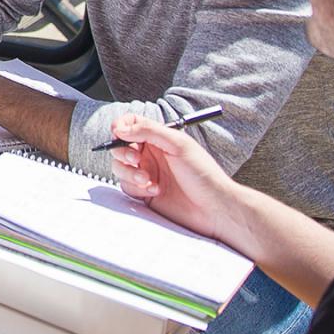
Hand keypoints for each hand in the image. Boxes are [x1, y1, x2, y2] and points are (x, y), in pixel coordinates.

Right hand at [108, 113, 239, 240]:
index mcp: (159, 138)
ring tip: (147, 179)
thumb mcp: (178, 144)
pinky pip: (127, 187)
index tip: (120, 135)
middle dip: (122, 152)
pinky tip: (155, 190)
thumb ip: (148, 131)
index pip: (130, 124)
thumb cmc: (204, 174)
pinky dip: (137, 188)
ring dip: (129, 173)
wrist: (214, 209)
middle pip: (119, 146)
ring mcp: (147, 173)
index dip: (121, 127)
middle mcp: (150, 154)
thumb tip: (120, 128)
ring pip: (119, 167)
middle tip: (136, 159)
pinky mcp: (145, 193)